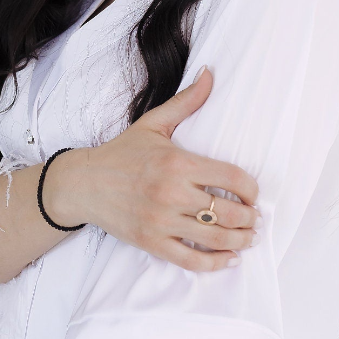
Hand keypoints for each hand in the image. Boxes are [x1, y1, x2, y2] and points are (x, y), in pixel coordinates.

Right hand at [44, 66, 260, 271]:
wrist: (83, 184)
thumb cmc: (122, 153)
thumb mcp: (153, 124)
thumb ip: (187, 102)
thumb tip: (210, 74)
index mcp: (178, 163)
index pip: (232, 178)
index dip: (252, 189)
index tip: (254, 194)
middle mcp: (172, 193)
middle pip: (229, 212)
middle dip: (250, 218)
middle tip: (255, 218)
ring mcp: (161, 221)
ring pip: (215, 238)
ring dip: (240, 241)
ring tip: (248, 238)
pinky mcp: (152, 242)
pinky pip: (191, 260)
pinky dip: (215, 263)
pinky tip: (229, 259)